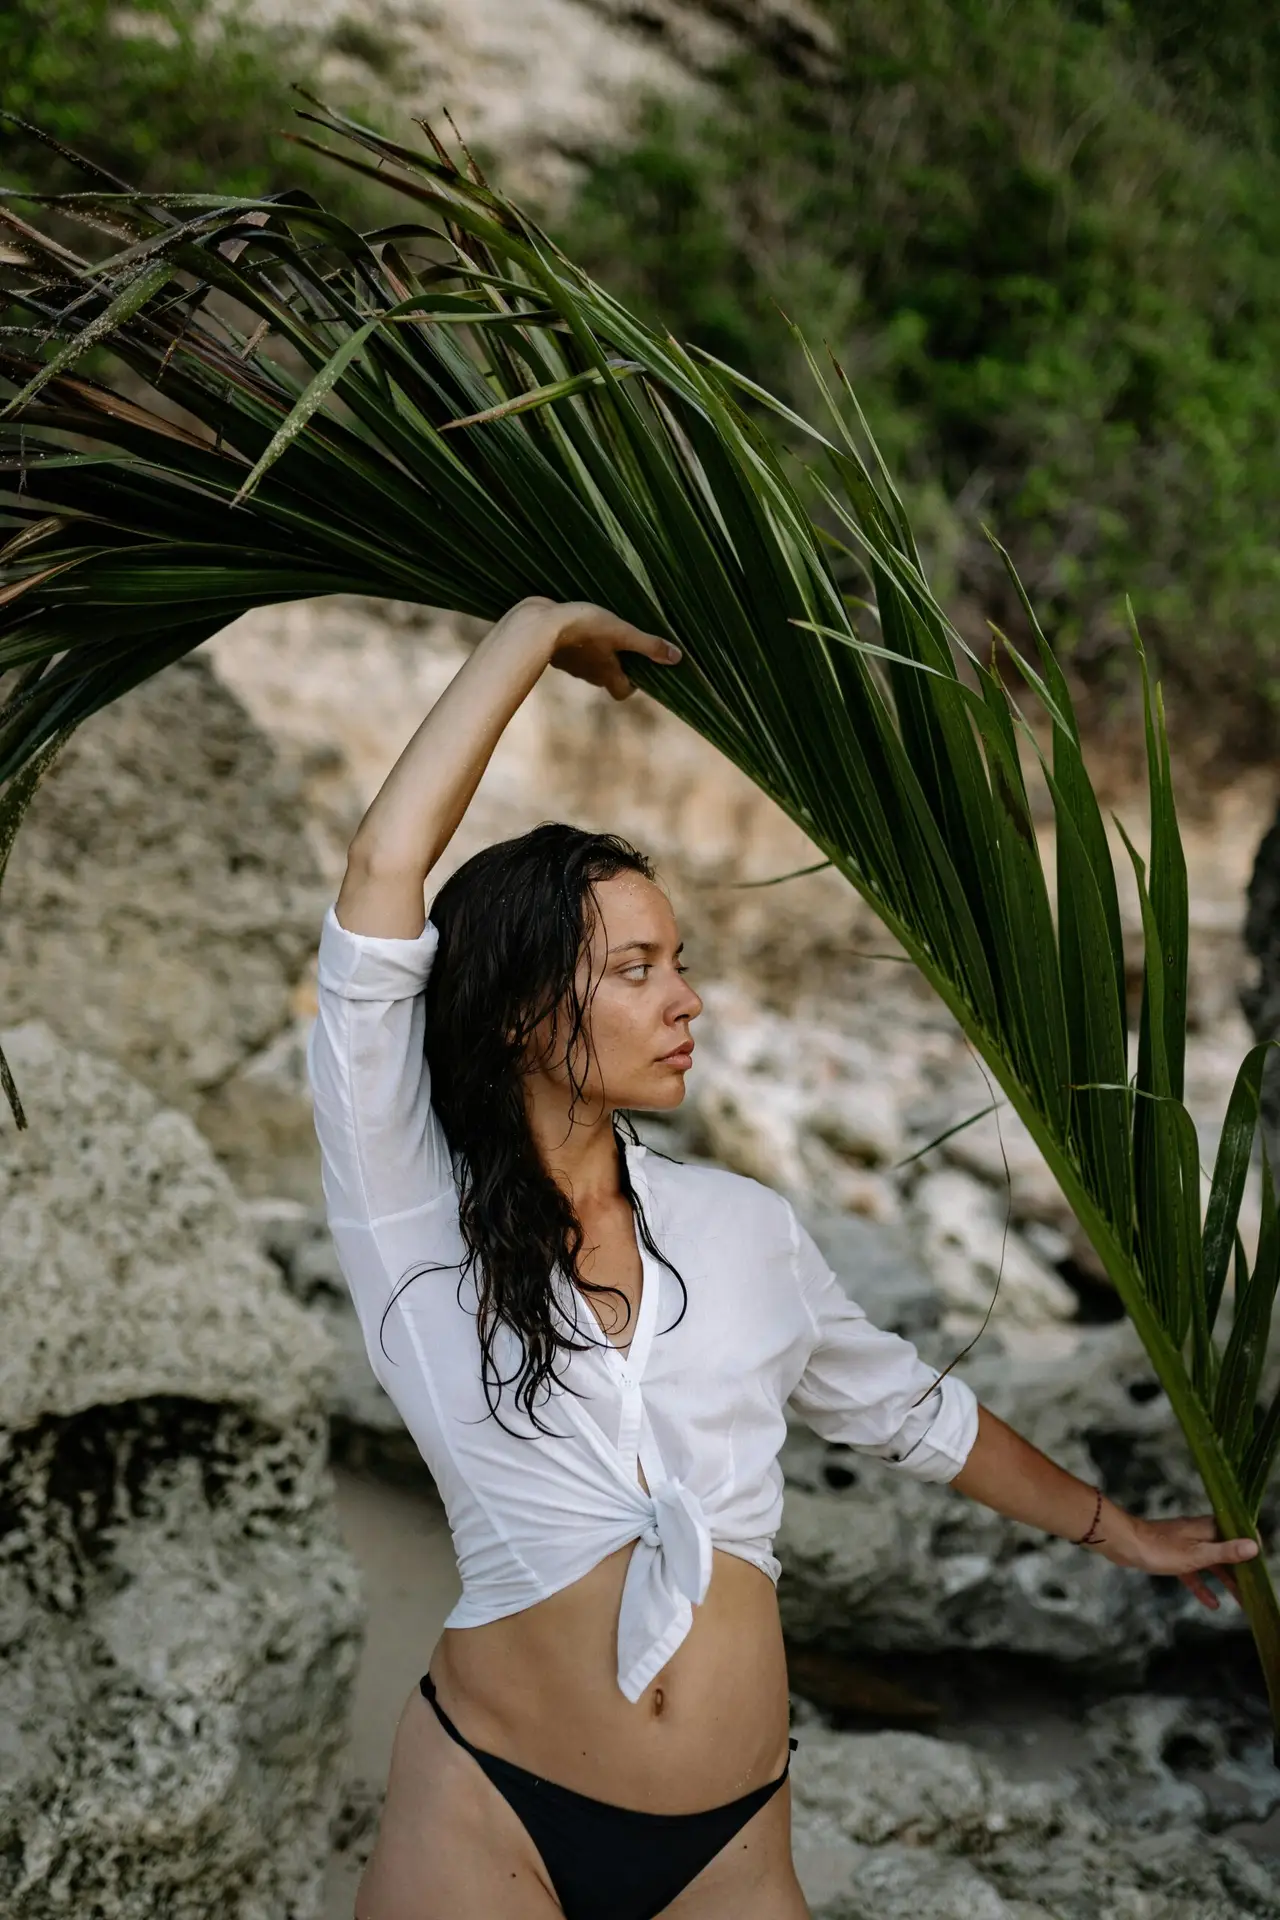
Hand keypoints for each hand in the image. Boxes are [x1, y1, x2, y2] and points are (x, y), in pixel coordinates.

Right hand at [515, 597, 681, 700]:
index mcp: (607, 674)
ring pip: (588, 665)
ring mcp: (570, 665)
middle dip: (616, 665)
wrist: (537, 625)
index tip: (639, 667)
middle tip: (624, 645)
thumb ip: (648, 645)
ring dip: (596, 653)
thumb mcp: (621, 632)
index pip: (623, 692)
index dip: (633, 684)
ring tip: (602, 632)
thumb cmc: (584, 628)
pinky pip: (570, 653)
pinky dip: (577, 644)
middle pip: (607, 678)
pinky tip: (577, 626)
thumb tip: (677, 658)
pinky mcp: (555, 653)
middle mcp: (589, 675)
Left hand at [1094, 1509, 1260, 1610]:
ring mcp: (1186, 1545)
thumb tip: (1255, 1546)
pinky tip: (1213, 1604)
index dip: (1252, 1548)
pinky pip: (1194, 1572)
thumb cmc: (1162, 1548)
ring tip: (1242, 1602)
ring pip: (1212, 1564)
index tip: (1262, 1566)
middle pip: (1227, 1552)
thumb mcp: (1198, 1554)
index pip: (1238, 1533)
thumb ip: (1226, 1552)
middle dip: (1242, 1571)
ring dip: (1226, 1581)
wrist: (1124, 1544)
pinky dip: (1203, 1586)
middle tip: (1256, 1592)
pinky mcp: (1173, 1556)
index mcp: (1208, 1528)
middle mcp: (1200, 1533)